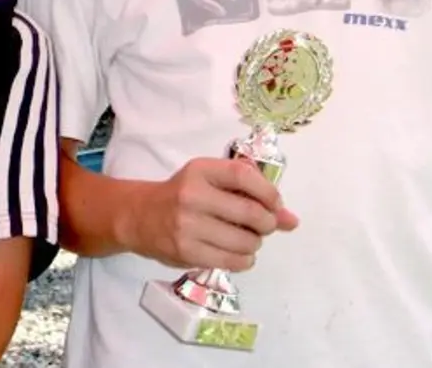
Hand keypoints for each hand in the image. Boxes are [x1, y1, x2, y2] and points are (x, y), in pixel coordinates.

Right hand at [123, 157, 298, 271]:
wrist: (140, 216)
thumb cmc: (183, 194)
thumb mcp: (210, 182)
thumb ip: (250, 194)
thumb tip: (291, 220)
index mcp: (200, 170)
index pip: (244, 175)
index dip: (268, 192)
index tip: (275, 204)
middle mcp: (192, 196)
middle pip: (250, 212)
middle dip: (268, 223)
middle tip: (264, 225)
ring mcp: (188, 226)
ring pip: (245, 241)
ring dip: (256, 243)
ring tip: (248, 239)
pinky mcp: (186, 252)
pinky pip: (232, 261)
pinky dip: (245, 260)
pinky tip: (237, 252)